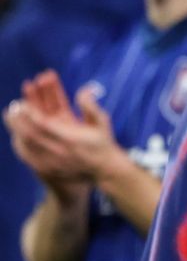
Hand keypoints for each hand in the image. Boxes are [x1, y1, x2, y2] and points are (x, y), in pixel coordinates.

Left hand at [8, 71, 119, 185]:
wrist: (103, 170)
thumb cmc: (102, 144)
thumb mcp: (101, 124)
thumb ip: (91, 107)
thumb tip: (85, 89)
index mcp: (71, 139)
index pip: (44, 125)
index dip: (31, 113)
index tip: (22, 103)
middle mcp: (59, 151)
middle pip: (31, 133)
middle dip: (19, 118)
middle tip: (14, 105)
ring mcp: (51, 161)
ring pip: (27, 144)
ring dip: (16, 128)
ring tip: (9, 114)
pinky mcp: (46, 168)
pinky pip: (27, 154)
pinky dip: (19, 142)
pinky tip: (16, 131)